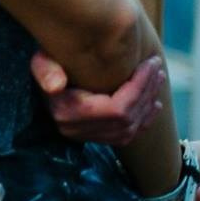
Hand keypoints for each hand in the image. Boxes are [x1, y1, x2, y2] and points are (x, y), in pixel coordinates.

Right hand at [33, 51, 164, 146]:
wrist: (43, 79)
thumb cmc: (47, 65)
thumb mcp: (41, 62)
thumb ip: (45, 70)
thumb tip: (56, 86)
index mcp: (67, 113)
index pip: (116, 108)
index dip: (139, 87)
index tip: (150, 63)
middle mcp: (77, 130)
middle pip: (127, 118)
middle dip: (147, 92)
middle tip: (157, 67)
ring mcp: (86, 137)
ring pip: (130, 129)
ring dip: (148, 104)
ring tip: (157, 79)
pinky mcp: (94, 138)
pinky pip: (126, 136)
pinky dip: (144, 120)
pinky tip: (153, 103)